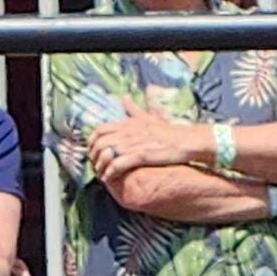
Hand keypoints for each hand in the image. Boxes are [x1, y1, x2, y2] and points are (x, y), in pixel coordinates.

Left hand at [88, 114, 203, 180]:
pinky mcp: (140, 156)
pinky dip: (109, 173)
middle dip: (93, 156)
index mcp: (128, 122)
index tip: (92, 150)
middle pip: (99, 143)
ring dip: (100, 166)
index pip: (100, 129)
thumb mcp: (148, 116)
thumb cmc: (167, 131)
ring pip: (105, 155)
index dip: (91, 141)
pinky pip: (117, 165)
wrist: (185, 141)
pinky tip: (109, 179)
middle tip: (95, 165)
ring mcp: (133, 143)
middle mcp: (127, 131)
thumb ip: (133, 109)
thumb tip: (124, 97)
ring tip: (101, 174)